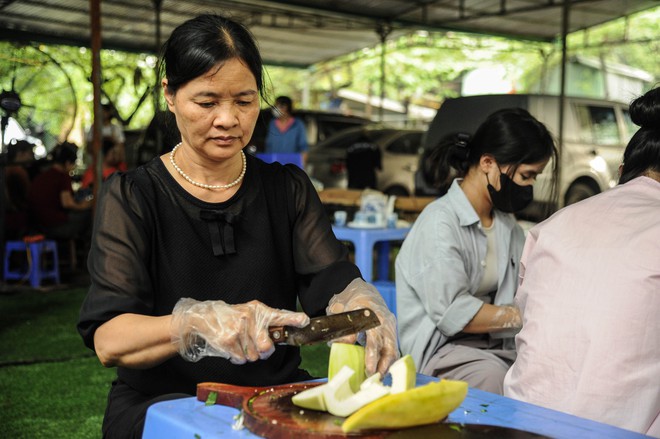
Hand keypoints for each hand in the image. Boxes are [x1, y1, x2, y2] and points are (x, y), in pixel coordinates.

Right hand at [171, 298, 308, 363]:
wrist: (205, 318)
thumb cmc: (232, 318)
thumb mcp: (250, 314)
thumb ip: (265, 323)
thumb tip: (281, 338)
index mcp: (259, 310)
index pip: (279, 315)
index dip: (293, 318)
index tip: (305, 320)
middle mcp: (250, 318)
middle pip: (267, 347)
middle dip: (264, 352)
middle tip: (258, 348)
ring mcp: (238, 329)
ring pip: (253, 356)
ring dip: (248, 355)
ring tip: (240, 343)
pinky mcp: (228, 340)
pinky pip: (241, 359)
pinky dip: (237, 358)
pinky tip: (232, 347)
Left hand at [326, 278, 399, 375]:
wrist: (362, 291)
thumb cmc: (350, 301)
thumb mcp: (342, 310)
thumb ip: (344, 326)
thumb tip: (345, 344)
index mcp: (372, 313)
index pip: (374, 337)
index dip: (372, 354)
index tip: (369, 368)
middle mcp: (384, 320)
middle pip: (387, 345)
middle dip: (382, 364)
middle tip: (373, 377)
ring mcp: (389, 326)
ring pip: (393, 349)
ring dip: (386, 364)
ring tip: (378, 378)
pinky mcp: (391, 331)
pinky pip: (393, 348)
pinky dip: (389, 361)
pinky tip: (383, 371)